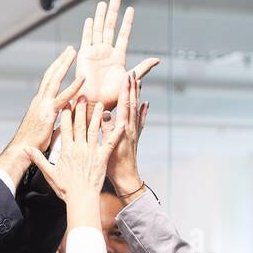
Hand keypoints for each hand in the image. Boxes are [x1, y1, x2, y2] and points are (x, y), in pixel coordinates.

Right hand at [0, 46, 84, 183]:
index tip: (63, 60)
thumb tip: (65, 120)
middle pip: (51, 75)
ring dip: (64, 64)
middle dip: (60, 60)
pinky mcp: (48, 113)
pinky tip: (82, 78)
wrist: (21, 152)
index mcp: (39, 104)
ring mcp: (43, 105)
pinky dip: (73, 87)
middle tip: (70, 49)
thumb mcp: (45, 129)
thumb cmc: (33, 144)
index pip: (48, 81)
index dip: (56, 69)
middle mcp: (40, 100)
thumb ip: (55, 121)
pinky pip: (63, 97)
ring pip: (54, 79)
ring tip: (73, 51)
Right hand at [28, 92, 128, 231]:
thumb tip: (26, 150)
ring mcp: (91, 152)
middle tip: (83, 96)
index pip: (66, 128)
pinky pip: (109, 143)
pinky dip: (115, 132)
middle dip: (81, 109)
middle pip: (80, 124)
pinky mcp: (102, 158)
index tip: (67, 102)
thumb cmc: (65, 188)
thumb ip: (38, 159)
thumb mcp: (49, 173)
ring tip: (99, 103)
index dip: (66, 114)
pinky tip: (120, 122)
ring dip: (96, 115)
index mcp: (66, 150)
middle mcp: (79, 148)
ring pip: (94, 129)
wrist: (81, 199)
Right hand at [76, 0, 159, 108]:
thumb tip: (158, 60)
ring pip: (98, 29)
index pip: (123, 35)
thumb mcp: (131, 79)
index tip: (130, 9)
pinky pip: (86, 39)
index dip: (127, 22)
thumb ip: (143, 68)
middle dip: (113, 12)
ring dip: (100, 15)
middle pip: (110, 27)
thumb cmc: (113, 95)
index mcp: (118, 57)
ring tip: (103, 2)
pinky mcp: (85, 55)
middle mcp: (106, 52)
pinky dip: (88, 28)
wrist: (96, 102)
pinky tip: (90, 19)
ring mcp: (95, 53)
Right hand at [107, 71, 148, 199]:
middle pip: (132, 104)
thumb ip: (106, 129)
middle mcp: (130, 129)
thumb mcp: (106, 148)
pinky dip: (144, 111)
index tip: (126, 76)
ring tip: (139, 82)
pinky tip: (146, 103)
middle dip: (132, 88)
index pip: (124, 105)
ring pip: (137, 110)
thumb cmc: (113, 167)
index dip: (125, 90)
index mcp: (122, 130)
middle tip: (133, 73)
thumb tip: (106, 112)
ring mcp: (134, 133)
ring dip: (137, 95)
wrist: (126, 180)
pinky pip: (141, 121)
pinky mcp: (135, 138)